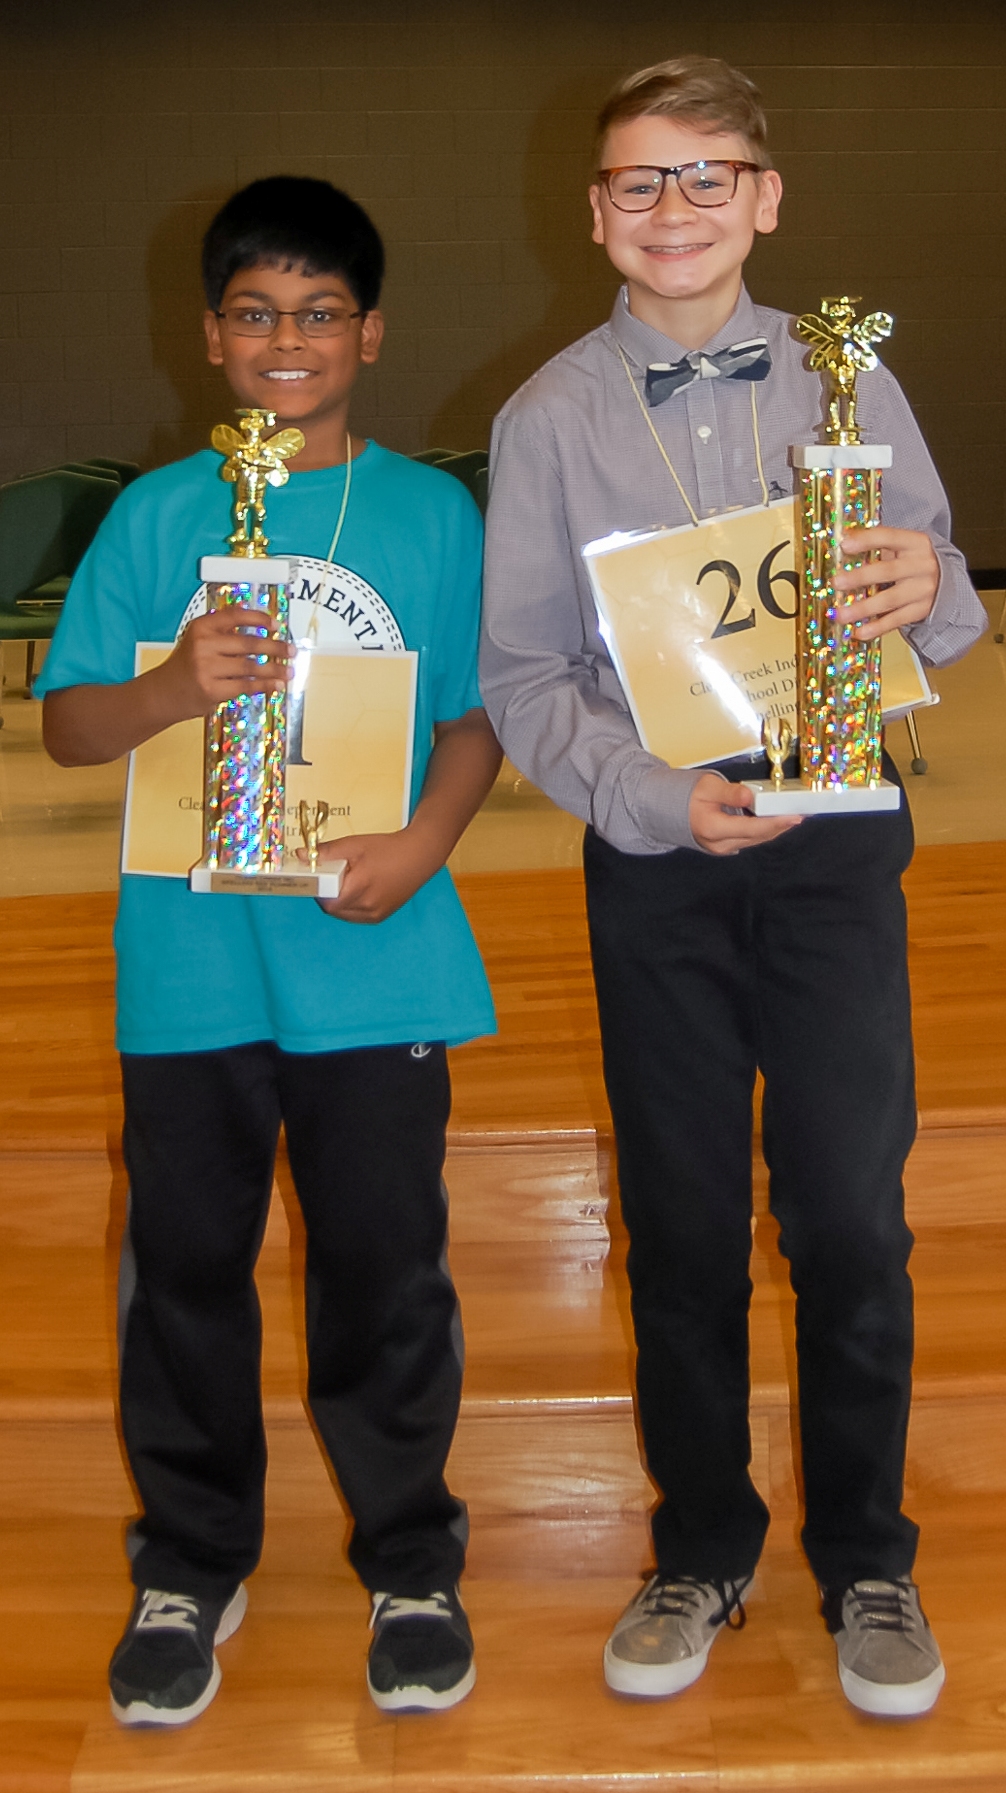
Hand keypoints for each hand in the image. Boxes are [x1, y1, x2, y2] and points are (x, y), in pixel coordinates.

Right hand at [157, 607, 292, 719]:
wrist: (164, 693)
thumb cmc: (187, 666)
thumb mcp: (199, 640)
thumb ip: (223, 632)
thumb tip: (261, 630)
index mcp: (201, 627)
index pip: (235, 616)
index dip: (259, 619)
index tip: (276, 625)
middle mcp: (203, 644)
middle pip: (249, 643)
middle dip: (275, 648)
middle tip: (291, 650)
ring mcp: (207, 668)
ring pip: (250, 667)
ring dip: (275, 669)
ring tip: (289, 671)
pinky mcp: (212, 689)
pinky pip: (246, 686)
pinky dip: (265, 685)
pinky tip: (277, 684)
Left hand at [311, 830, 440, 923]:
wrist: (419, 856)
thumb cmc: (387, 848)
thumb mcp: (354, 845)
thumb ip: (327, 852)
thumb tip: (300, 856)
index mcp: (359, 888)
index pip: (326, 900)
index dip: (318, 890)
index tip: (317, 877)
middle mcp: (367, 906)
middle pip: (333, 909)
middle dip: (327, 895)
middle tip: (331, 878)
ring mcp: (375, 914)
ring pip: (344, 914)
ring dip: (338, 902)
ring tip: (345, 883)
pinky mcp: (381, 916)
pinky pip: (356, 916)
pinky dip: (350, 906)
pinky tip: (356, 890)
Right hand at [688, 772, 801, 855]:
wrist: (669, 811)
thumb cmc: (687, 796)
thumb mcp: (707, 786)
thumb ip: (730, 792)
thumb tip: (750, 796)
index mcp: (714, 828)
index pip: (752, 828)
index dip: (775, 822)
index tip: (795, 816)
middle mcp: (720, 844)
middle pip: (758, 836)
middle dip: (781, 825)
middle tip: (802, 814)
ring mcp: (722, 849)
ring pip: (756, 840)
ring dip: (775, 828)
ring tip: (794, 817)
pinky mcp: (725, 847)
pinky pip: (750, 840)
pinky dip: (765, 830)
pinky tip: (776, 821)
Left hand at [833, 527, 938, 638]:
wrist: (944, 581)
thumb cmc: (911, 561)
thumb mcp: (900, 547)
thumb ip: (876, 545)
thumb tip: (841, 544)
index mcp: (915, 542)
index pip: (888, 537)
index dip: (866, 540)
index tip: (844, 544)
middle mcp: (922, 565)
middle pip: (888, 571)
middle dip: (860, 577)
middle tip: (837, 583)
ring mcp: (923, 589)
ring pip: (890, 599)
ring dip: (862, 608)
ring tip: (840, 615)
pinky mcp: (921, 610)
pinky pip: (896, 620)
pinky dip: (876, 627)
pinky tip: (859, 632)